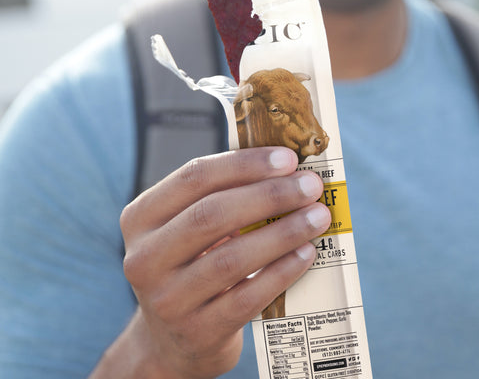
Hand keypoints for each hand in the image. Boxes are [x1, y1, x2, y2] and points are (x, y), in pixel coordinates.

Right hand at [100, 147, 330, 378]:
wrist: (172, 339)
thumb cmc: (192, 263)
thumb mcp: (189, 226)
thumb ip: (224, 194)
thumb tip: (286, 167)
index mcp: (141, 217)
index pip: (194, 177)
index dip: (244, 164)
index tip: (288, 158)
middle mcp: (144, 257)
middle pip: (213, 214)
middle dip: (270, 195)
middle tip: (311, 185)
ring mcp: (167, 300)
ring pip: (232, 258)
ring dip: (283, 232)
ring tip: (318, 217)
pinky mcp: (197, 332)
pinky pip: (247, 298)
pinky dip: (281, 271)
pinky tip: (306, 253)